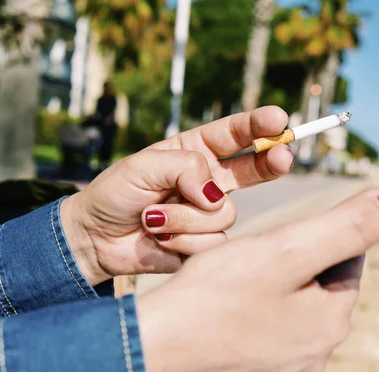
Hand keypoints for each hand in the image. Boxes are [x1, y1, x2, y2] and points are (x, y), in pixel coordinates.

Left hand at [61, 107, 293, 285]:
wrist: (96, 237)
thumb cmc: (116, 193)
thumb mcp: (144, 165)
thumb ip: (185, 168)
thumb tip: (216, 195)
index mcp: (195, 152)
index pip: (234, 135)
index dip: (258, 126)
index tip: (279, 120)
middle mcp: (209, 181)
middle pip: (253, 169)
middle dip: (270, 162)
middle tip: (283, 156)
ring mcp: (208, 213)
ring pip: (224, 213)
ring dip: (184, 217)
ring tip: (153, 218)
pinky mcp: (204, 243)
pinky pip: (212, 242)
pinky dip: (181, 240)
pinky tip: (159, 238)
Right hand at [137, 187, 378, 371]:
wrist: (147, 359)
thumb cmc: (214, 298)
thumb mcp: (287, 249)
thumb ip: (347, 226)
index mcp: (331, 322)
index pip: (350, 261)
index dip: (322, 233)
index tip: (290, 226)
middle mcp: (314, 354)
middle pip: (317, 285)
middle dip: (290, 261)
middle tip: (248, 256)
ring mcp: (281, 370)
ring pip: (287, 307)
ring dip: (267, 285)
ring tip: (229, 281)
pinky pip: (260, 330)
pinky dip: (246, 311)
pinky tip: (219, 308)